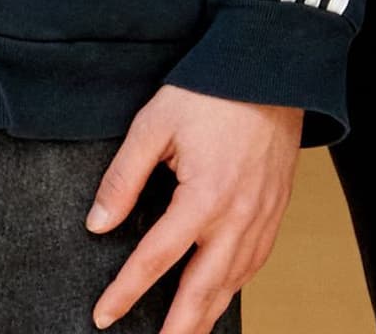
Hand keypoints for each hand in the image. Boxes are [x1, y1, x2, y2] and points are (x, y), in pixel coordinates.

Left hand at [87, 85, 300, 333]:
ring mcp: (262, 217)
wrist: (271, 68)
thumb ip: (123, 179)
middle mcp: (237, 217)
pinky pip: (255, 264)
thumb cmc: (212, 90)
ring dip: (207, 316)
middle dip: (176, 328)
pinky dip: (235, 288)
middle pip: (202, 291)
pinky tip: (220, 296)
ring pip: (233, 283)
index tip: (103, 317)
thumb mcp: (154, 125)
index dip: (125, 293)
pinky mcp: (276, 210)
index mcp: (203, 197)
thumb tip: (99, 224)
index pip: (155, 260)